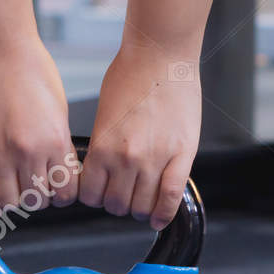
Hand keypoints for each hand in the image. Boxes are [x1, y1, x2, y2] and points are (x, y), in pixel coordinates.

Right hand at [0, 36, 77, 222]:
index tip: (58, 191)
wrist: (1, 50)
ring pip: (10, 201)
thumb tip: (58, 171)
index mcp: (55, 140)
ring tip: (15, 189)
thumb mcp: (59, 111)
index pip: (65, 192)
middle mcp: (28, 150)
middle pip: (37, 200)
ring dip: (15, 201)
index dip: (63, 196)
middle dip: (39, 198)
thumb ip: (59, 145)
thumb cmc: (32, 71)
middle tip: (35, 187)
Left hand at [80, 40, 200, 229]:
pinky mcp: (181, 156)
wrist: (160, 55)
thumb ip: (104, 146)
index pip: (91, 195)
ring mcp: (155, 159)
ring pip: (142, 206)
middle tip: (123, 194)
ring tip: (142, 198)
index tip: (101, 193)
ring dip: (140, 208)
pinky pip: (171, 197)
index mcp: (102, 147)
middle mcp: (126, 158)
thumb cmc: (131, 75)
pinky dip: (164, 213)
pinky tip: (159, 218)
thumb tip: (104, 170)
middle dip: (117, 203)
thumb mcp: (104, 114)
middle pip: (117, 205)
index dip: (95, 197)